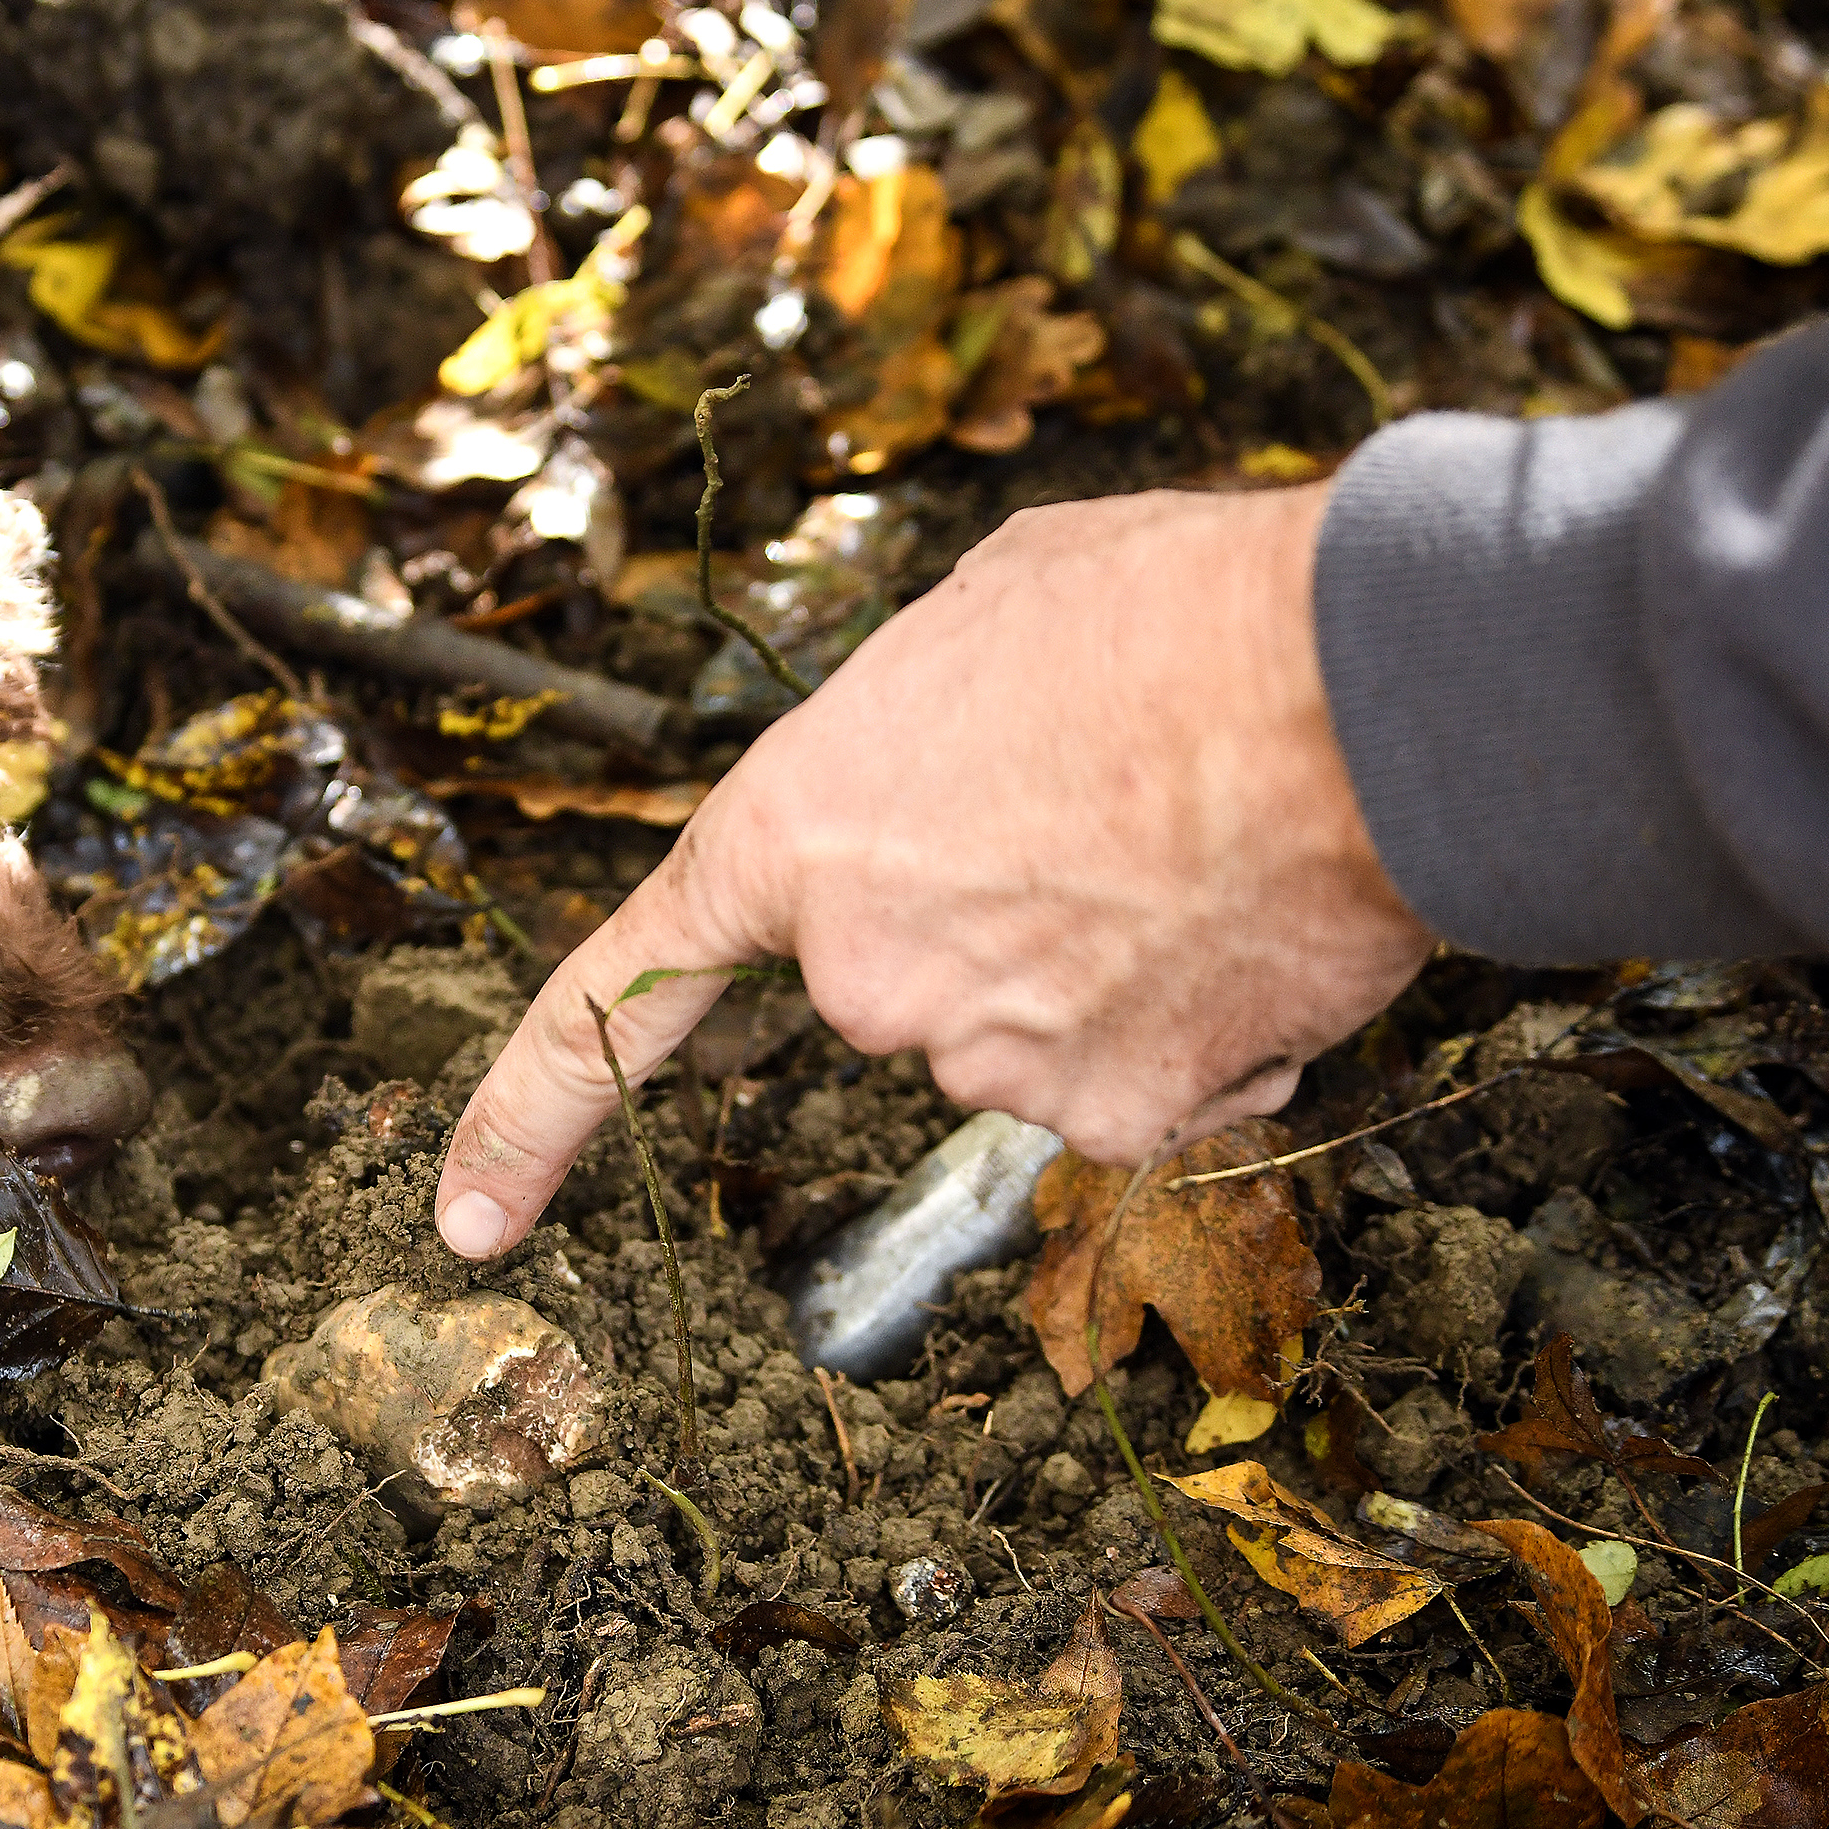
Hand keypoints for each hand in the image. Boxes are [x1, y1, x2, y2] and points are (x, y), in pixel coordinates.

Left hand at [433, 481, 1434, 1257]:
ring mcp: (988, 1059)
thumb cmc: (1175, 612)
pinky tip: (1251, 918)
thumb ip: (914, 735)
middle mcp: (866, 973)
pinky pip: (1148, 1080)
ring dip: (1114, 961)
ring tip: (1196, 835)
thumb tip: (961, 782)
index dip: (535, 1109)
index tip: (466, 1215)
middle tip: (1108, 800)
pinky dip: (1202, 1021)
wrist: (1362, 687)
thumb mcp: (985, 614)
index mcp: (796, 831)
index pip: (627, 992)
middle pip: (910, 982)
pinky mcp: (1118, 1119)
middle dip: (1000, 914)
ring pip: (1037, 1030)